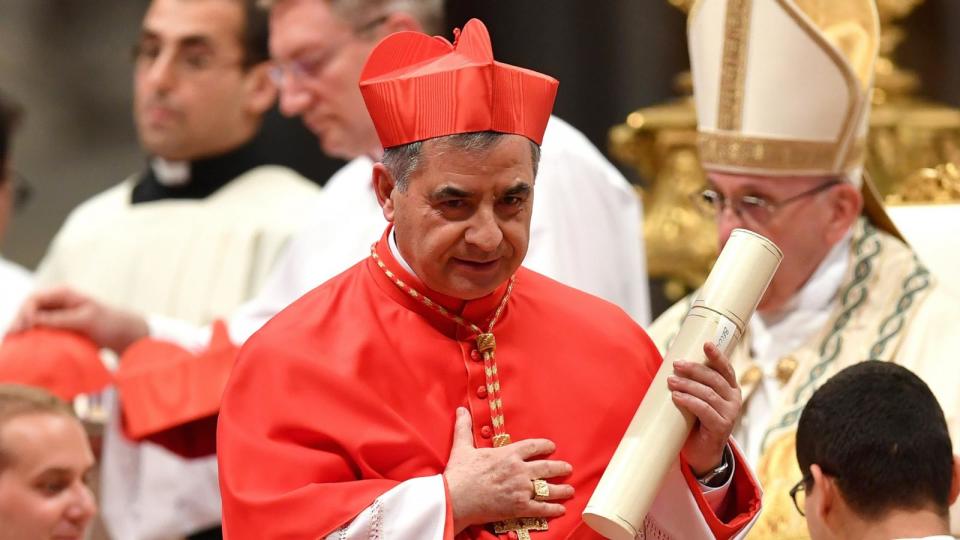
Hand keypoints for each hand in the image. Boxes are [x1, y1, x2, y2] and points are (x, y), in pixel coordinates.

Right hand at [8, 286, 148, 352]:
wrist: (124, 333)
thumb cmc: (109, 323)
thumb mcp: (85, 320)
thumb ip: (60, 319)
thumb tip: (33, 320)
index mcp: (64, 293)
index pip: (34, 298)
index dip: (24, 312)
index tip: (24, 328)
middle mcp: (57, 301)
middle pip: (28, 308)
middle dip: (18, 321)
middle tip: (11, 338)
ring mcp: (56, 314)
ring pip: (31, 319)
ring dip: (21, 330)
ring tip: (12, 343)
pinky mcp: (58, 326)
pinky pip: (39, 329)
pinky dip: (31, 336)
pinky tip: (23, 346)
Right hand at [443, 407, 573, 533]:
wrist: (454, 498)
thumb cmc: (459, 473)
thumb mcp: (462, 447)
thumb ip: (465, 428)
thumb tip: (462, 410)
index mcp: (508, 454)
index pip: (533, 446)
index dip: (545, 446)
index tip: (552, 447)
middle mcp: (519, 470)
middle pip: (546, 467)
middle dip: (560, 468)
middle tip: (568, 468)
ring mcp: (521, 489)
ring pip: (548, 489)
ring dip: (561, 490)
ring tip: (570, 490)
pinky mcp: (518, 507)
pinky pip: (541, 508)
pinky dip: (552, 509)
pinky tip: (560, 509)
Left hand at [668, 342, 741, 475]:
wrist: (701, 454)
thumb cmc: (696, 422)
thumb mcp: (698, 399)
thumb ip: (693, 385)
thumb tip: (670, 365)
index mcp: (730, 389)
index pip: (725, 369)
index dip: (717, 355)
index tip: (706, 343)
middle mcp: (734, 400)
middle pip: (714, 379)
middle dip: (694, 369)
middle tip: (676, 364)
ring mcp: (730, 414)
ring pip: (708, 393)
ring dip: (688, 385)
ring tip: (671, 381)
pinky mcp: (721, 427)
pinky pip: (704, 409)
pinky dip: (689, 401)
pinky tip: (677, 396)